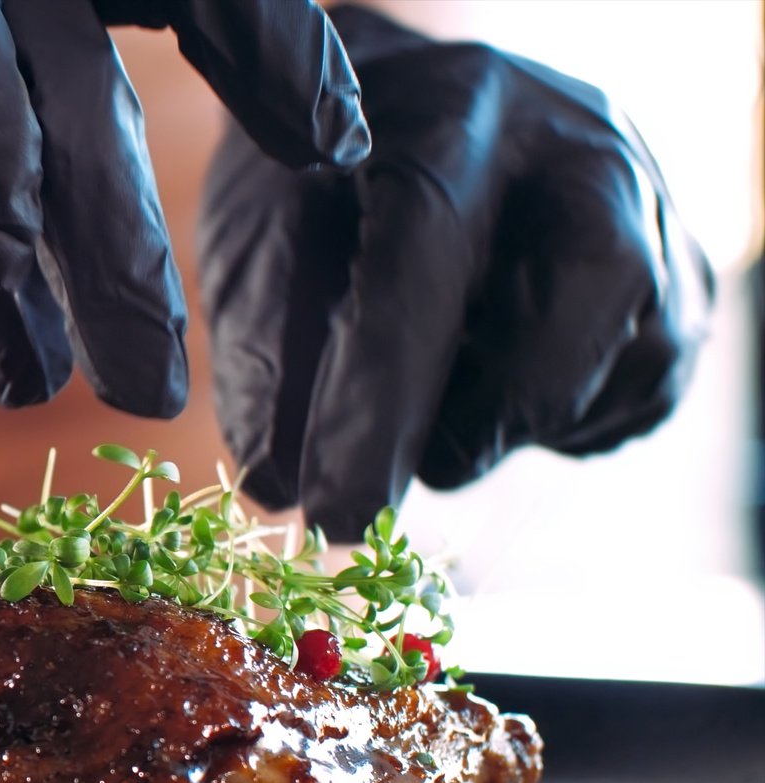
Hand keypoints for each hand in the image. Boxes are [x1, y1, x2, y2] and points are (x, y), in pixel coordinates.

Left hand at [198, 4, 713, 536]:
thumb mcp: (258, 239)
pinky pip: (651, 381)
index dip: (380, 405)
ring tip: (446, 416)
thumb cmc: (317, 182)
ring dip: (532, 418)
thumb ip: (263, 350)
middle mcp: (577, 144)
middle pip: (598, 280)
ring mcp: (651, 203)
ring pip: (640, 345)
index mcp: (449, 117)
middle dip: (503, 407)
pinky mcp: (682, 268)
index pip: (425, 268)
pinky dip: (572, 421)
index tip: (335, 510)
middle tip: (422, 466)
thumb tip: (277, 484)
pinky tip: (499, 397)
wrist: (404, 113)